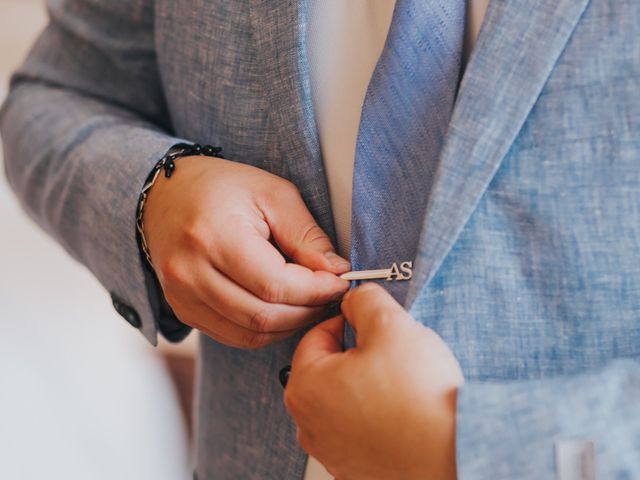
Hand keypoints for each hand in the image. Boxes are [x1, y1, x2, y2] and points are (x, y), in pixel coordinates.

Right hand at [143, 155, 349, 347]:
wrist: (166, 195)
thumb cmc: (221, 188)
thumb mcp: (272, 194)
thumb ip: (306, 235)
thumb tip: (336, 272)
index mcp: (212, 237)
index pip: (275, 285)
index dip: (316, 290)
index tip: (340, 282)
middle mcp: (190, 273)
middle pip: (263, 316)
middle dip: (307, 311)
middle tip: (330, 295)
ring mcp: (182, 296)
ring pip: (250, 333)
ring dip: (289, 325)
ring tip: (310, 303)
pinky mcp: (183, 310)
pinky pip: (234, 336)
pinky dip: (265, 329)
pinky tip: (283, 310)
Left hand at [285, 283, 463, 479]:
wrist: (455, 455)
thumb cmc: (420, 399)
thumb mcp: (391, 326)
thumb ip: (364, 301)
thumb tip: (355, 298)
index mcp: (305, 388)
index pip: (317, 336)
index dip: (347, 322)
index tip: (371, 323)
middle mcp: (309, 425)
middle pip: (329, 369)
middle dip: (358, 355)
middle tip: (392, 354)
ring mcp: (331, 451)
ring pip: (345, 399)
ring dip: (368, 386)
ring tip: (402, 385)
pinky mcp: (355, 469)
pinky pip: (360, 429)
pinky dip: (376, 417)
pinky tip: (402, 412)